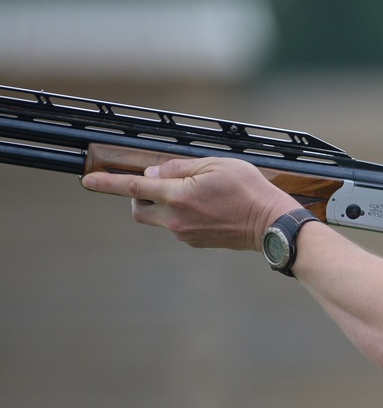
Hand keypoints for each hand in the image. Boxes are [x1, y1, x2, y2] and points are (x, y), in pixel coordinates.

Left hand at [81, 157, 299, 250]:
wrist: (270, 224)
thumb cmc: (249, 190)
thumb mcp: (216, 165)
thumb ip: (180, 167)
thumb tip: (154, 173)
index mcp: (179, 196)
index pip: (133, 187)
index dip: (107, 183)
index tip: (87, 180)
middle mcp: (176, 219)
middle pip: (138, 209)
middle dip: (138, 197)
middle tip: (156, 184)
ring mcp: (185, 234)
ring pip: (157, 219)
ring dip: (163, 206)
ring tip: (193, 194)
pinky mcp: (195, 242)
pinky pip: (176, 227)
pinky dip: (180, 215)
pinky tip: (205, 208)